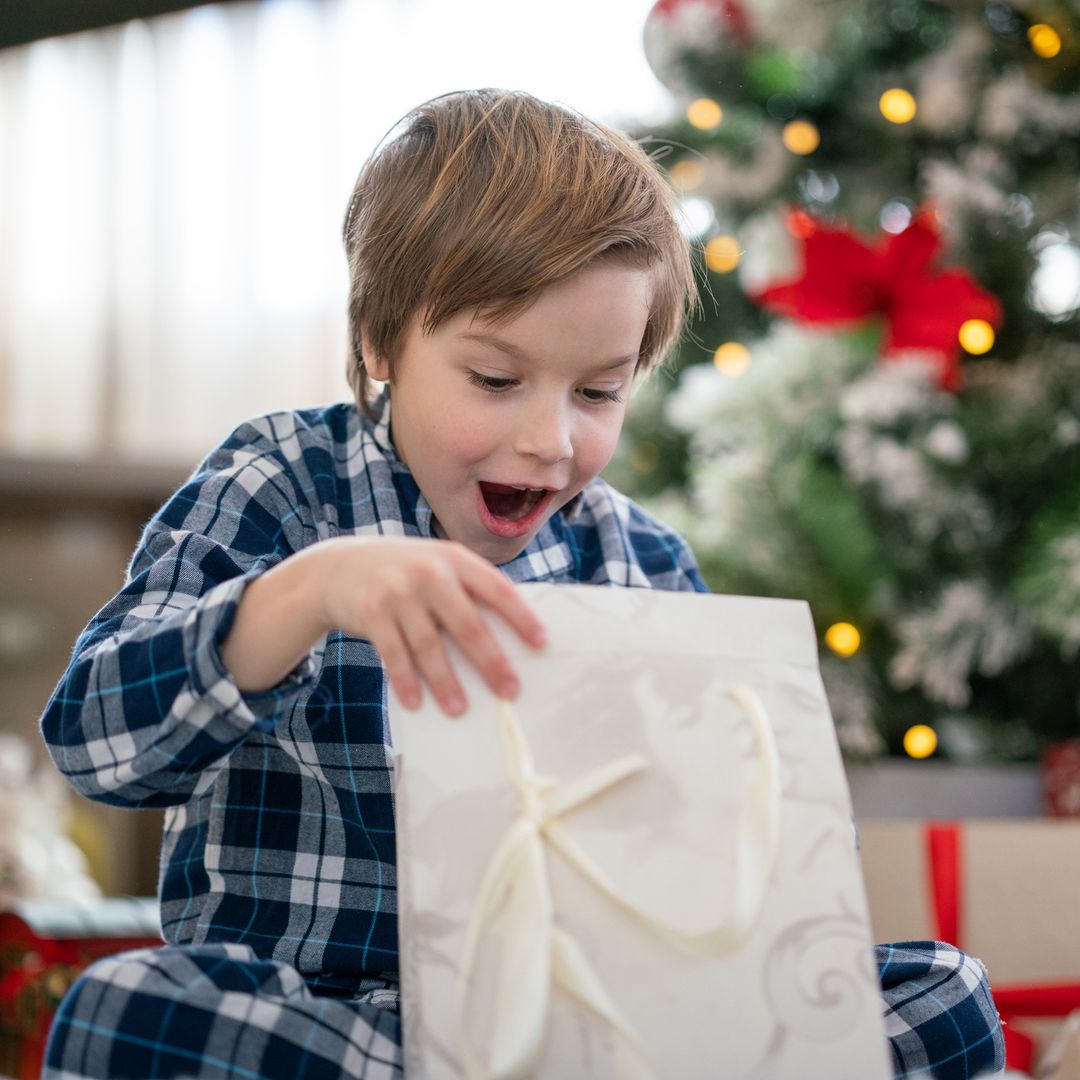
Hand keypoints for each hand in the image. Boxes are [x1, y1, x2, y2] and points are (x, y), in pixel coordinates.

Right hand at [316, 536, 545, 715]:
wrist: (338, 566)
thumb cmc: (404, 573)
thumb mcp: (436, 565)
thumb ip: (466, 590)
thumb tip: (509, 640)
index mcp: (454, 559)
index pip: (497, 588)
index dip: (520, 616)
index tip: (541, 643)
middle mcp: (429, 572)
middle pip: (467, 623)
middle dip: (491, 661)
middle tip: (510, 691)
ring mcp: (398, 592)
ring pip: (429, 645)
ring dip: (445, 682)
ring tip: (460, 709)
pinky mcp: (371, 613)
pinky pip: (393, 654)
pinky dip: (405, 681)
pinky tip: (416, 703)